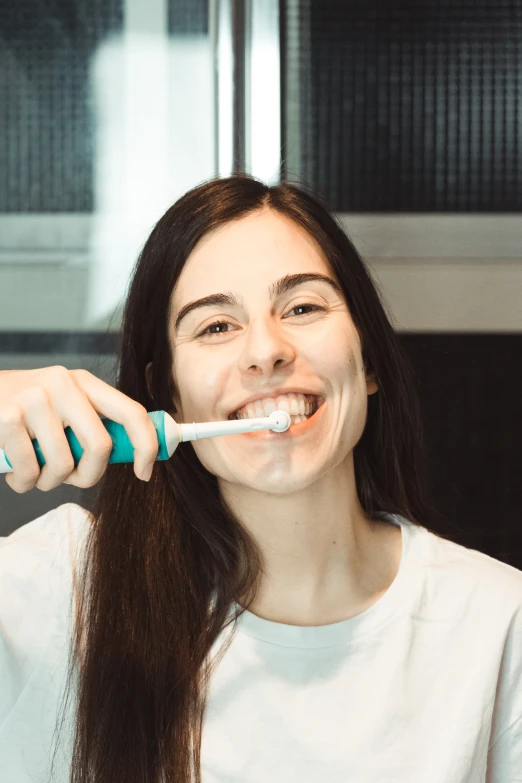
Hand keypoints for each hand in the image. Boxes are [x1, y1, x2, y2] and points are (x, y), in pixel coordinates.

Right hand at [0, 366, 157, 492]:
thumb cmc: (24, 411)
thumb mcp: (62, 405)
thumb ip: (91, 424)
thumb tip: (132, 456)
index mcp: (84, 382)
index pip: (132, 412)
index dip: (146, 446)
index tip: (145, 473)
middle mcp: (62, 384)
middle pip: (100, 446)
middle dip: (89, 475)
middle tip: (71, 480)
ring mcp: (34, 399)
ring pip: (63, 465)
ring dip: (48, 482)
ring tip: (33, 471)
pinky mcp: (7, 418)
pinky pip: (30, 471)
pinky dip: (22, 482)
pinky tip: (12, 468)